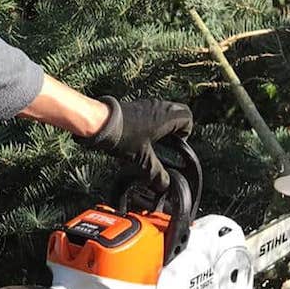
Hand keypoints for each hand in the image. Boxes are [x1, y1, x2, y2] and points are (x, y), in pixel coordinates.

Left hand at [77, 97, 192, 190]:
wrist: (101, 122)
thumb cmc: (124, 136)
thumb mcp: (143, 160)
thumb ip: (156, 173)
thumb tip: (164, 185)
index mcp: (167, 116)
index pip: (188, 119)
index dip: (186, 134)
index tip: (177, 145)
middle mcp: (160, 106)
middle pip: (178, 113)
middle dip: (176, 129)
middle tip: (168, 144)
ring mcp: (147, 104)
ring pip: (164, 112)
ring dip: (163, 127)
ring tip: (153, 143)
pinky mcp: (136, 105)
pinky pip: (151, 112)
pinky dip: (151, 124)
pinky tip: (139, 138)